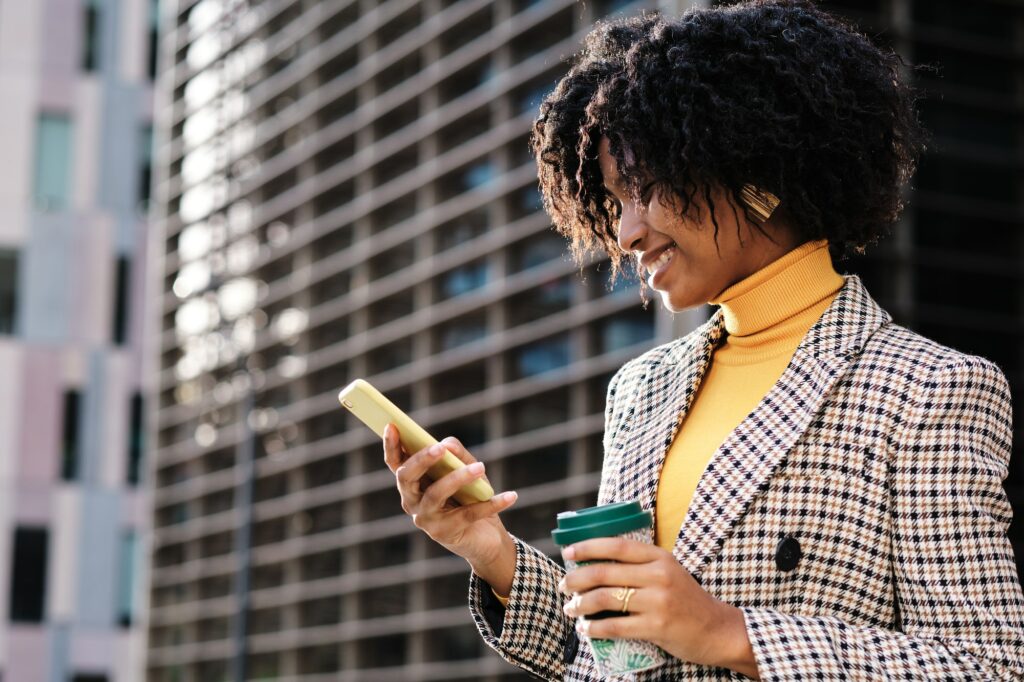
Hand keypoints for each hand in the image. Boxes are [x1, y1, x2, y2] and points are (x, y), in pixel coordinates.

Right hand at [382, 423, 518, 589]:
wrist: (484, 537)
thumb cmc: (470, 496)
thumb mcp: (465, 470)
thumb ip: (456, 454)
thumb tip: (447, 445)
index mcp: (412, 484)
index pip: (396, 463)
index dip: (391, 446)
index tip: (392, 425)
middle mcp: (412, 502)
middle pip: (407, 477)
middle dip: (421, 460)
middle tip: (440, 449)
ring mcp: (426, 520)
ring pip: (436, 494)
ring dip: (458, 478)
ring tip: (480, 467)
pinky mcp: (445, 534)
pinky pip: (469, 514)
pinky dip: (492, 504)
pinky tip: (511, 495)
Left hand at [558, 538, 757, 676]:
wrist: (717, 629)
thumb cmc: (686, 600)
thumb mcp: (668, 572)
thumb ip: (640, 566)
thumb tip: (596, 564)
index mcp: (659, 557)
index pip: (616, 546)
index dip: (587, 547)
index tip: (567, 552)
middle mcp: (658, 575)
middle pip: (604, 572)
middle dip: (576, 579)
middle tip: (563, 586)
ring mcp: (658, 601)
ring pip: (606, 598)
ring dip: (581, 604)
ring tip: (570, 608)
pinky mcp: (657, 627)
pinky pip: (616, 626)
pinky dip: (595, 627)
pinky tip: (585, 628)